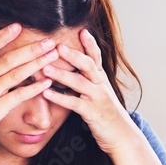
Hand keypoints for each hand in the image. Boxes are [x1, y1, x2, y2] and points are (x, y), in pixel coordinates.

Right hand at [0, 23, 58, 152]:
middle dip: (32, 48)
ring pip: (17, 73)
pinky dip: (34, 87)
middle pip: (9, 58)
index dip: (3, 36)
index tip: (18, 26)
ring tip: (53, 55)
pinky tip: (47, 82)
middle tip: (49, 40)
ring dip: (37, 63)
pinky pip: (19, 95)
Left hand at [39, 29, 138, 154]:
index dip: (90, 43)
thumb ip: (89, 79)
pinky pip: (74, 103)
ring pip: (80, 82)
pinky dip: (59, 97)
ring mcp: (97, 98)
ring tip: (45, 68)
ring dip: (61, 74)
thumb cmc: (105, 113)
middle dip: (74, 54)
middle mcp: (101, 85)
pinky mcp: (92, 113)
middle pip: (88, 65)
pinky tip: (46, 93)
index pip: (96, 57)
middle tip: (57, 45)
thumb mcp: (100, 92)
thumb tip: (75, 68)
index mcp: (101, 78)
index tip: (82, 30)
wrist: (120, 134)